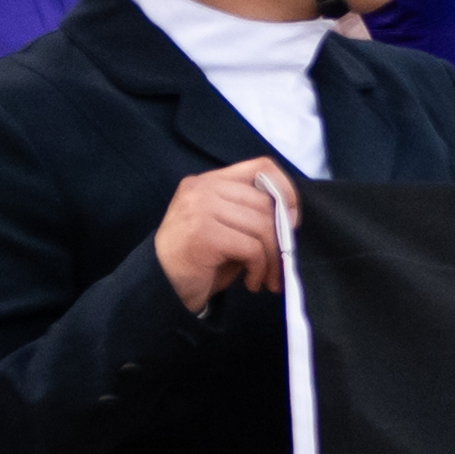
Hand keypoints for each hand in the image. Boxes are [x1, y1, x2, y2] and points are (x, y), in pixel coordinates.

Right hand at [151, 157, 300, 304]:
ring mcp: (200, 208)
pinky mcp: (203, 233)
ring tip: (266, 278)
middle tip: (281, 264)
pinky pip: (251, 248)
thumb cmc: (199, 261)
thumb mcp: (227, 228)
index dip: (286, 189)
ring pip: (262, 226)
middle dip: (281, 238)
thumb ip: (251, 214)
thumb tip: (292, 216)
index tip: (293, 219)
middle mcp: (202, 188)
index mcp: (209, 181)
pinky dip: (259, 268)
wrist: (161, 286)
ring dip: (271, 259)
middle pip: (265, 203)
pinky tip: (251, 282)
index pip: (261, 166)